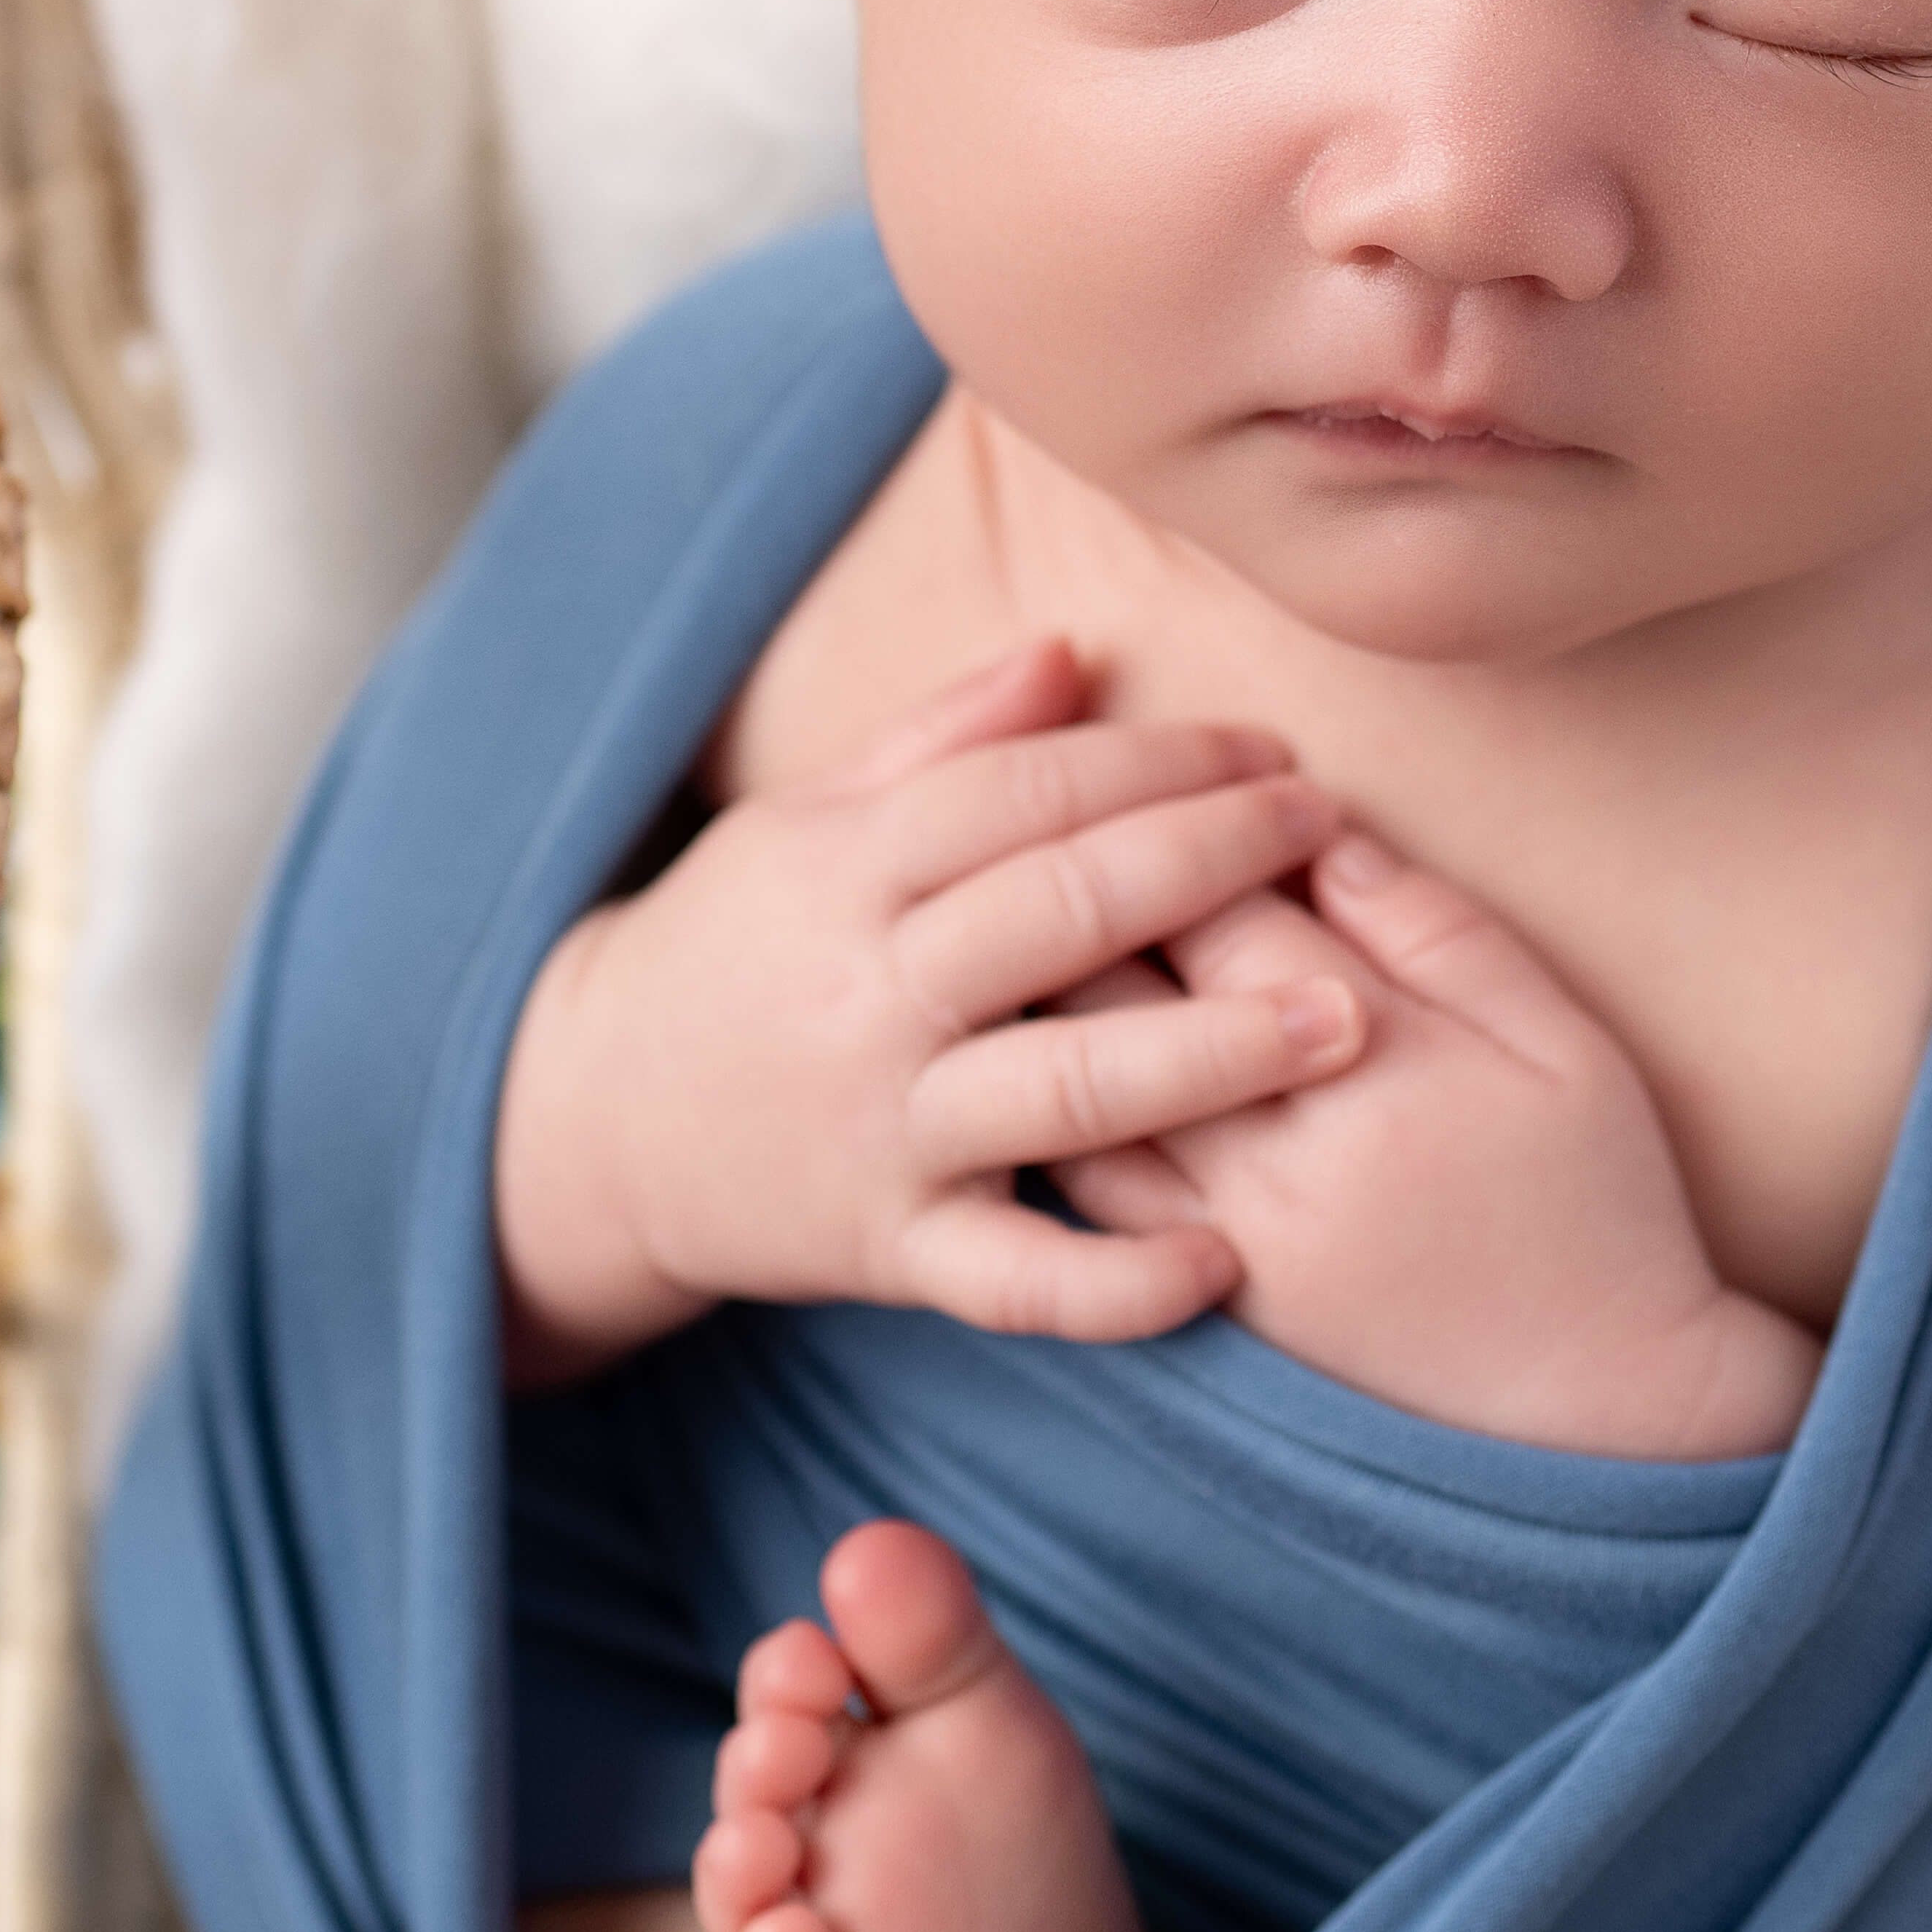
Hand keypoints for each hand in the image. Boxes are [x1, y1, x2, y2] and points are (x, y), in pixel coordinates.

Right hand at [492, 640, 1370, 1386]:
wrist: (586, 1130)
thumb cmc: (732, 953)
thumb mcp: (807, 825)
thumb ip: (943, 740)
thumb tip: (1074, 648)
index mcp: (847, 870)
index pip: (1022, 792)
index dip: (1155, 759)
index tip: (1271, 745)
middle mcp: (868, 996)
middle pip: (1059, 912)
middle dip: (1211, 863)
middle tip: (1328, 828)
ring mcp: (882, 1131)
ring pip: (1065, 1089)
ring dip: (1214, 1053)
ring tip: (1345, 1019)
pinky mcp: (888, 1251)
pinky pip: (1015, 1279)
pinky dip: (1116, 1283)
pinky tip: (1223, 1264)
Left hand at [1059, 832, 1822, 1460]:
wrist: (1596, 1416)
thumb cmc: (1596, 1207)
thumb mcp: (1565, 1045)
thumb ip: (1443, 933)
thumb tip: (1329, 836)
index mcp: (1373, 1064)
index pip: (1220, 910)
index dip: (1181, 823)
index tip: (1176, 770)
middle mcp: (1276, 1153)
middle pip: (1123, 990)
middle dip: (1078, 891)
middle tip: (1056, 822)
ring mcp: (1227, 1236)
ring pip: (1077, 1091)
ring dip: (1043, 1002)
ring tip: (1018, 922)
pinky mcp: (1205, 1303)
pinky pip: (1083, 1201)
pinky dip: (1050, 1117)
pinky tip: (1041, 1059)